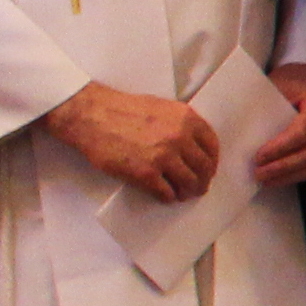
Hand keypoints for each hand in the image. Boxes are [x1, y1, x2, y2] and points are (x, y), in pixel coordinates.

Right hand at [46, 80, 216, 198]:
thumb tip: (194, 146)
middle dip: (203, 181)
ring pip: (188, 182)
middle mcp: (180, 137)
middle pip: (203, 167)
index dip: (212, 161)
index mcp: (187, 119)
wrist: (93, 116)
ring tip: (183, 194)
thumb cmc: (124, 110)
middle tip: (198, 188)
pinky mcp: (146, 173)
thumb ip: (182, 124)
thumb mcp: (163, 108)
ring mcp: (164, 156)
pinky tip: (165, 196)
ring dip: (188, 192)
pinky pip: (166, 192)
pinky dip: (168, 197)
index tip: (208, 170)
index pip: (212, 146)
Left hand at [251, 63, 305, 185]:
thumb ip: (265, 106)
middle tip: (257, 172)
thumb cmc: (289, 83)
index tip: (259, 155)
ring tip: (263, 180)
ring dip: (288, 175)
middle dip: (283, 165)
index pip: (305, 129)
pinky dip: (293, 176)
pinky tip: (274, 179)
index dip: (282, 145)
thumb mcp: (277, 86)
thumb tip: (238, 130)